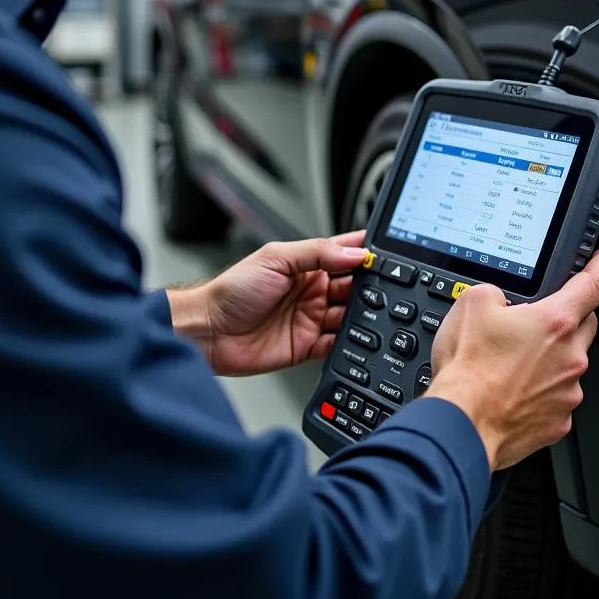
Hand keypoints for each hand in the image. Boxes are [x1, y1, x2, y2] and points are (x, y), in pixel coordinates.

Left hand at [168, 232, 368, 376]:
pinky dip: (350, 345)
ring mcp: (310, 318)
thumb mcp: (275, 258)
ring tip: (376, 313)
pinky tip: (358, 340)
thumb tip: (353, 252)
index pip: (343, 254)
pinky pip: (337, 346)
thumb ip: (316, 253)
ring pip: (349, 317)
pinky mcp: (307, 346)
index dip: (365, 252)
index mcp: (304, 264)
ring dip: (363, 316)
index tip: (389, 253)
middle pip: (352, 287)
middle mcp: (310, 290)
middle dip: (370, 287)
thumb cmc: (231, 290)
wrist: (209, 331)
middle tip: (388, 287)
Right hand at [425, 247, 598, 472]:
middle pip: (585, 325)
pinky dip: (539, 390)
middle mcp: (570, 358)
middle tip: (537, 319)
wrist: (462, 423)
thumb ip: (495, 291)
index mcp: (554, 323)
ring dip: (548, 358)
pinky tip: (510, 389)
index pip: (594, 285)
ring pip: (569, 364)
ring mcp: (567, 392)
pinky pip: (556, 397)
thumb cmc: (468, 370)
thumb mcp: (471, 303)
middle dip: (568, 316)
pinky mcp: (557, 422)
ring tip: (508, 363)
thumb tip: (500, 299)